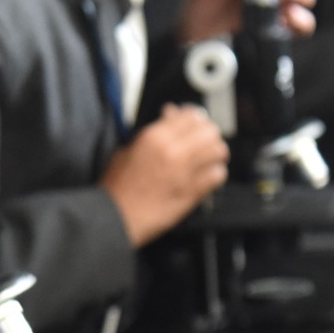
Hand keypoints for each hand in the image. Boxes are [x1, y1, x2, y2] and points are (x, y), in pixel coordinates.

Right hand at [100, 103, 228, 246]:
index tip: (195, 124)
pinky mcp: (192, 192)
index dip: (195, 118)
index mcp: (155, 136)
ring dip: (215, 153)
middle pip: (209, 130)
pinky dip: (216, 173)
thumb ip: (151, 134)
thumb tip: (169, 119)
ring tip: (209, 158)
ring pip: (218, 150)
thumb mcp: (126, 150)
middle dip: (208, 134)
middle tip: (204, 140)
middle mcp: (173, 151)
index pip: (191, 115)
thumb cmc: (117, 187)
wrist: (115, 217)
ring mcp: (184, 172)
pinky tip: (208, 176)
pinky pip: (217, 175)